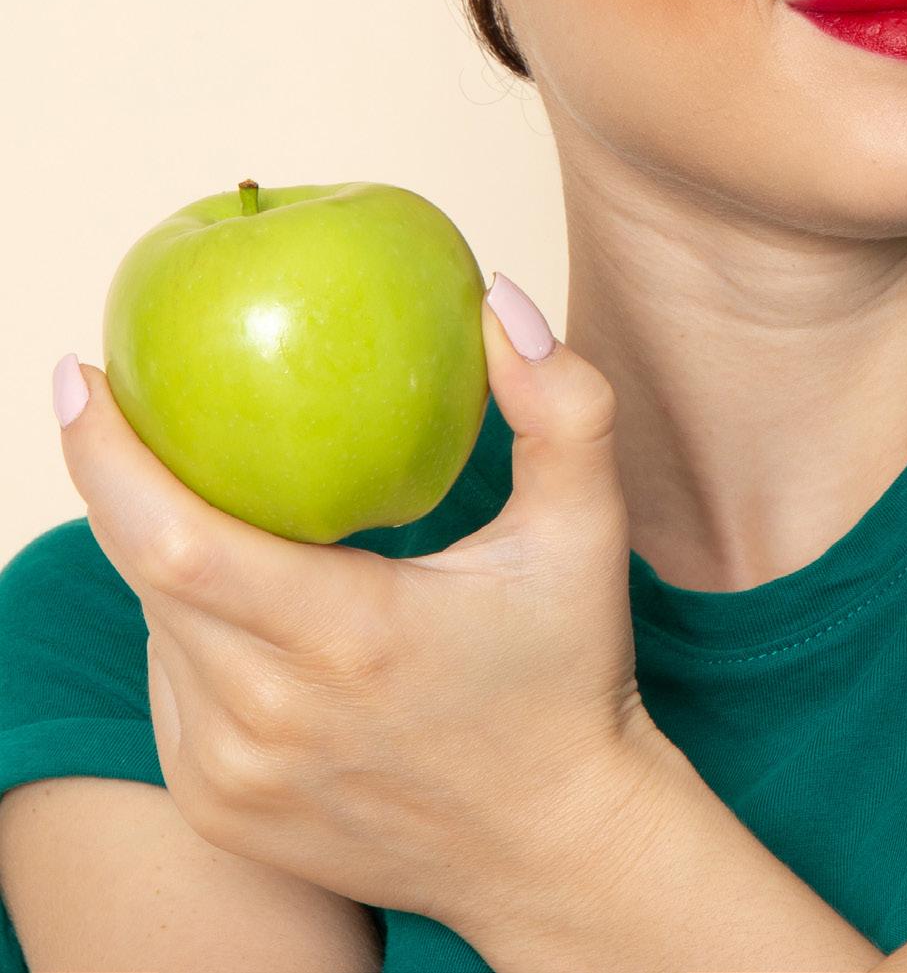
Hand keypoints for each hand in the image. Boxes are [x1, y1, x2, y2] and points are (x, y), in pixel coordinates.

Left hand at [51, 273, 653, 931]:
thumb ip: (560, 403)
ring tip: (211, 494)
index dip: (107, 458)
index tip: (81, 376)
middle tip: (131, 402)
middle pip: (144, 575)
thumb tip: (497, 298)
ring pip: (156, 631)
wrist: (556, 848)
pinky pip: (171, 689)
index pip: (176, 541)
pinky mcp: (219, 811)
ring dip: (165, 555)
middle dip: (121, 482)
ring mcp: (233, 777)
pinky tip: (242, 595)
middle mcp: (271, 718)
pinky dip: (189, 627)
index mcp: (351, 638)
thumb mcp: (586, 527)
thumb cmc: (570, 672)